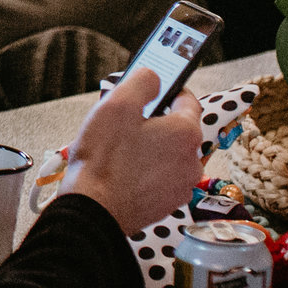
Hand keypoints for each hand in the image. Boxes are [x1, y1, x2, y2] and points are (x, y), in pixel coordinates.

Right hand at [60, 68, 205, 235]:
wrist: (94, 210)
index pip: (188, 100)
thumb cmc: (104, 158)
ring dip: (152, 148)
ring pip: (169, 154)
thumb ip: (142, 82)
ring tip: (121, 152)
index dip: (169, 91)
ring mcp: (183, 185)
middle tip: (125, 124)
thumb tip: (155, 76)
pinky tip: (125, 172)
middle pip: (178, 130)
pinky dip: (148, 171)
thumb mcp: (117, 104)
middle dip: (156, 123)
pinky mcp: (170, 203)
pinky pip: (162, 177)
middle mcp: (192, 159)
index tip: (152, 90)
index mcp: (185, 132)